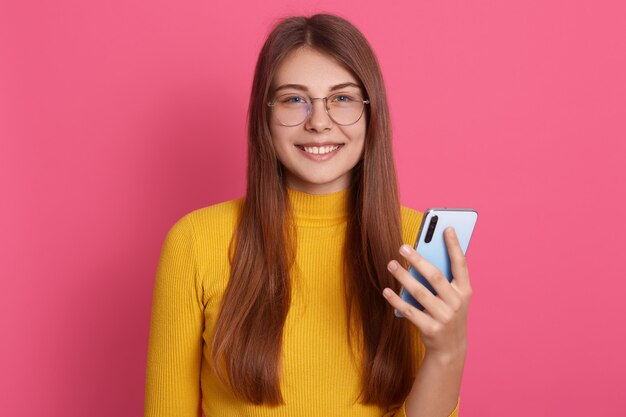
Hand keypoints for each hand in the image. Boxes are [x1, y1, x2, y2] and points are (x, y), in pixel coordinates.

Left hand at [382, 227, 471, 363]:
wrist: (450, 348)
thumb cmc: (448, 313)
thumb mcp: (453, 297)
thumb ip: (444, 278)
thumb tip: (422, 255)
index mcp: (465, 291)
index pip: (461, 264)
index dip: (454, 246)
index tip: (447, 228)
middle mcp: (457, 303)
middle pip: (435, 277)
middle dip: (418, 260)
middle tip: (402, 247)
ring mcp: (444, 317)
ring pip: (420, 293)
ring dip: (403, 277)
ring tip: (391, 264)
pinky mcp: (431, 329)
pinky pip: (410, 311)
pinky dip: (397, 300)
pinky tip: (387, 290)